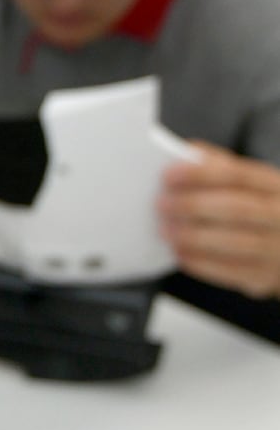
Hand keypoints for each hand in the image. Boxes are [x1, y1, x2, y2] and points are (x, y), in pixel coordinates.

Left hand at [160, 141, 279, 298]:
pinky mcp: (266, 276)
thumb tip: (186, 153)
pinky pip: (233, 271)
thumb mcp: (247, 182)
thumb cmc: (255, 205)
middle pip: (237, 208)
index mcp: (275, 185)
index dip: (201, 174)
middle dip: (194, 205)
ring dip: (194, 236)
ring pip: (236, 242)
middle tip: (161, 204)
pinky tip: (179, 253)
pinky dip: (202, 263)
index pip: (238, 174)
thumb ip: (218, 165)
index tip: (167, 175)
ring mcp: (278, 249)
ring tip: (164, 230)